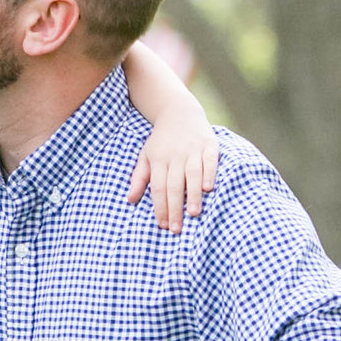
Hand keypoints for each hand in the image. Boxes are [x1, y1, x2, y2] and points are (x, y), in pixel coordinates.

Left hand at [126, 114, 219, 233]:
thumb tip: (130, 200)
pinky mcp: (209, 145)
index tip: (162, 225)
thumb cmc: (161, 141)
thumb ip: (139, 178)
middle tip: (176, 229)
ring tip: (193, 214)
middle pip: (173, 185)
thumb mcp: (145, 155)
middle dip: (174, 208)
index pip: (157, 188)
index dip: (160, 207)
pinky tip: (209, 189)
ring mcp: (192, 150)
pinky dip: (209, 174)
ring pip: (192, 175)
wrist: (178, 112)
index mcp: (158, 160)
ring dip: (193, 195)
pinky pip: (209, 161)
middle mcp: (175, 156)